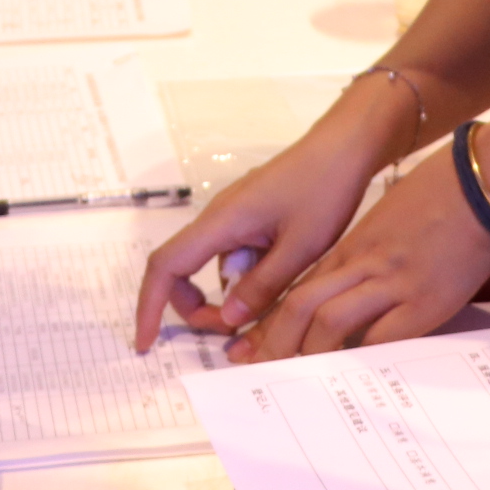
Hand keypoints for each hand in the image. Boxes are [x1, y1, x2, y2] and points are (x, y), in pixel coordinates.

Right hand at [133, 109, 397, 349]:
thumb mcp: (300, 248)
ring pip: (213, 268)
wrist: (345, 147)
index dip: (149, 306)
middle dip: (198, 309)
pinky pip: (235, 256)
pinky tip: (281, 278)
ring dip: (231, 295)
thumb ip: (262, 287)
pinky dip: (246, 278)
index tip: (144, 343)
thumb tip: (227, 320)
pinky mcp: (249, 218)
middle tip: (236, 332)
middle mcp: (218, 218)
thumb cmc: (325, 189)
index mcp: (221, 222)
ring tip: (276, 303)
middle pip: (182, 271)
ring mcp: (233, 216)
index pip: (166, 266)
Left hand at [228, 147, 489, 360]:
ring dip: (310, 353)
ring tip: (300, 380)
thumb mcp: (389, 220)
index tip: (249, 343)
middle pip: (301, 305)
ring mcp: (391, 283)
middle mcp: (362, 264)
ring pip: (330, 320)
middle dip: (274, 342)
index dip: (270, 319)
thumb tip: (353, 285)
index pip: (298, 287)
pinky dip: (363, 357)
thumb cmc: (438, 194)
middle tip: (256, 368)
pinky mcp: (424, 301)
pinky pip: (382, 337)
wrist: (480, 184)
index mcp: (352, 246)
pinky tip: (355, 375)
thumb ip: (366, 253)